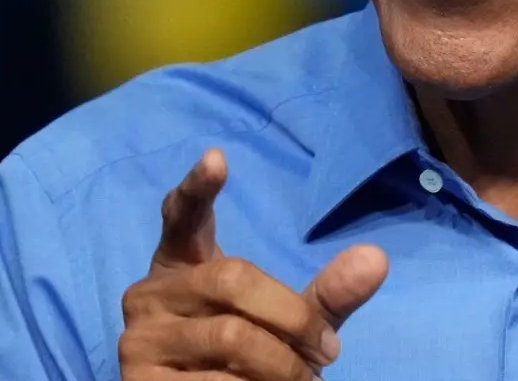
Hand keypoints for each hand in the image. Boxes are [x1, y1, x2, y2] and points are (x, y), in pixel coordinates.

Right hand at [119, 149, 389, 378]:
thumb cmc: (246, 356)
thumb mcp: (286, 322)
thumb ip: (325, 294)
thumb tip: (377, 259)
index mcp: (180, 264)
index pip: (181, 215)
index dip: (197, 187)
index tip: (217, 158)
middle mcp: (150, 293)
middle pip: (232, 278)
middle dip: (294, 317)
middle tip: (328, 352)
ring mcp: (140, 337)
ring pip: (230, 336)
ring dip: (283, 365)